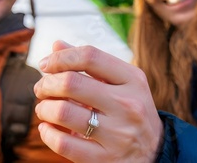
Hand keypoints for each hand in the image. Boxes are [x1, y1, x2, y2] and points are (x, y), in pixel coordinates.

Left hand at [34, 41, 163, 162]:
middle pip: (71, 83)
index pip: (90, 56)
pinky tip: (47, 128)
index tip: (46, 64)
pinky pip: (63, 143)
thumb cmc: (131, 111)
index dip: (61, 57)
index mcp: (132, 80)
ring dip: (43, 108)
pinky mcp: (104, 159)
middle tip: (41, 89)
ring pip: (62, 112)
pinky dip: (47, 133)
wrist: (155, 154)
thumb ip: (91, 64)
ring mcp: (117, 134)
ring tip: (44, 109)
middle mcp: (127, 105)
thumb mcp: (122, 84)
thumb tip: (57, 45)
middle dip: (46, 84)